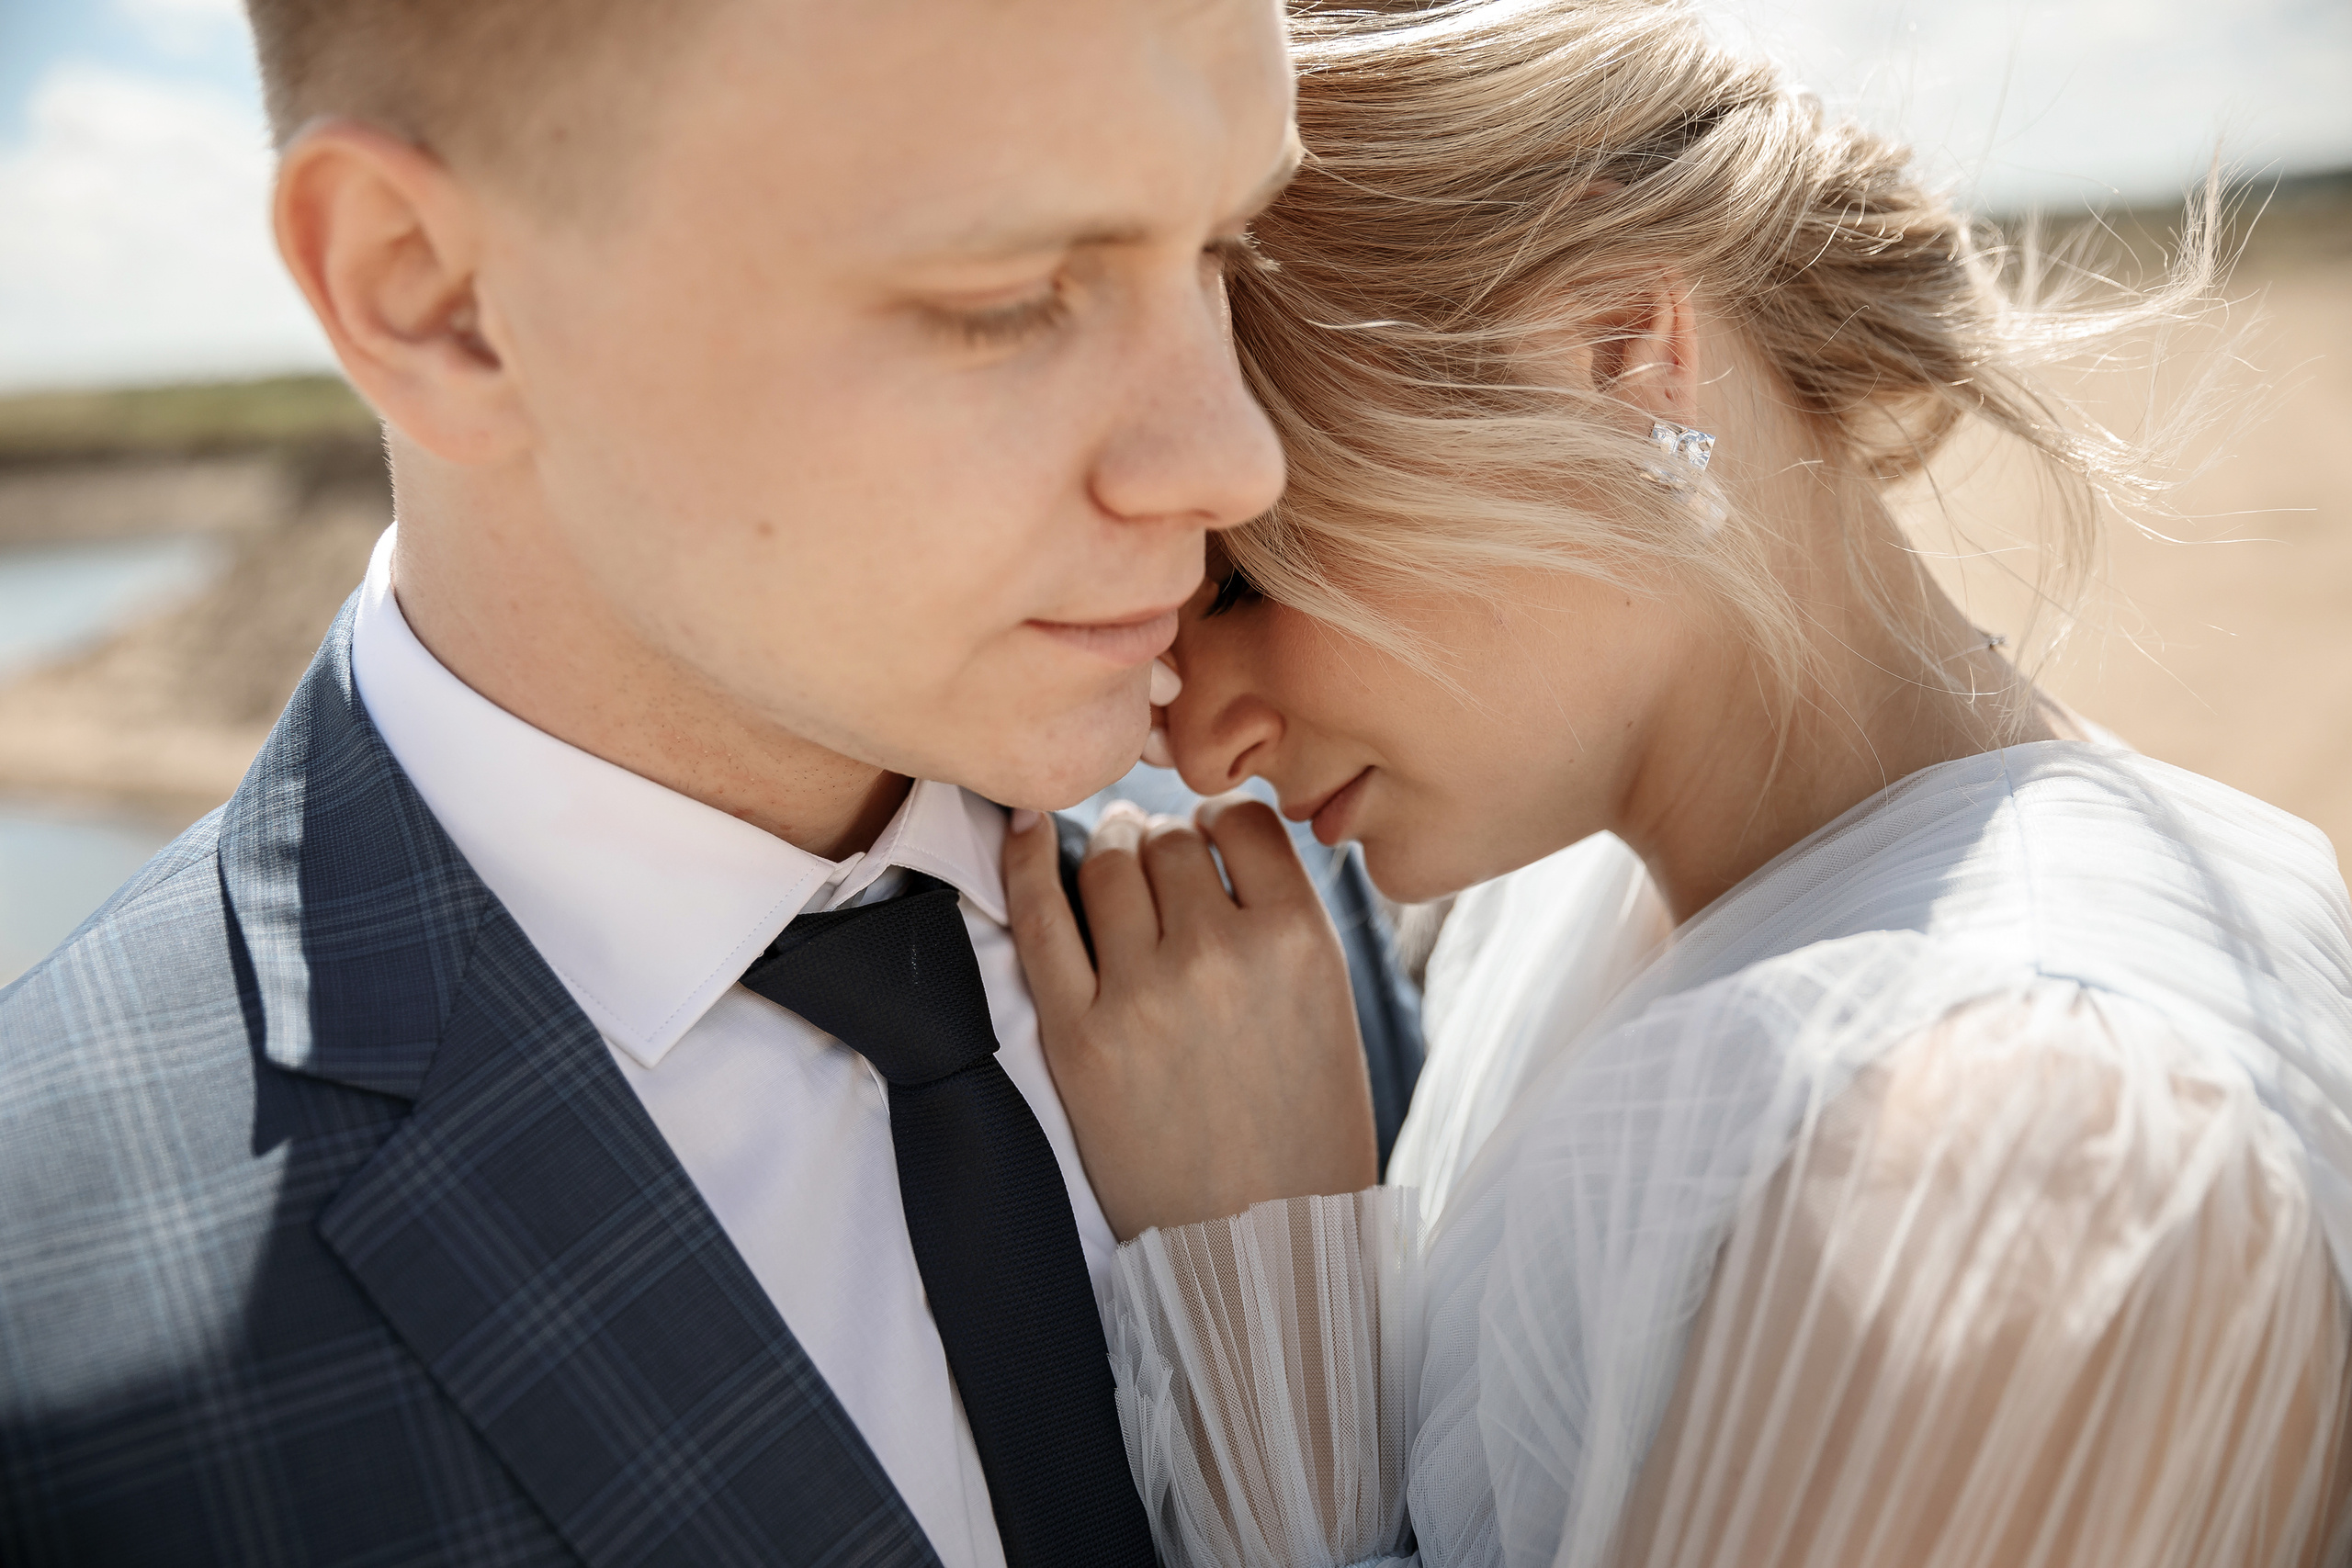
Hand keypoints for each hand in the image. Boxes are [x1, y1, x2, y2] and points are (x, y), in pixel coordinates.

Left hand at [1004, 796, 1377, 1240]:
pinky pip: (1040, 916)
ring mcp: (1145, 991)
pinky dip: (1024, 858)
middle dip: (1157, 838)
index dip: (1218, 820)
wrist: (1261, 1249)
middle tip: (1148, 851)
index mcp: (1301, 941)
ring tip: (1106, 856)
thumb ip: (1284, 924)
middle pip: (1168, 841)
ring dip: (1105, 848)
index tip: (1206, 836)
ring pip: (1107, 866)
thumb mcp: (1330, 1010)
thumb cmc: (1303, 1135)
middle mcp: (1224, 952)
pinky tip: (1023, 827)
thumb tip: (1219, 847)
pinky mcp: (1080, 1035)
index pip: (1243, 824)